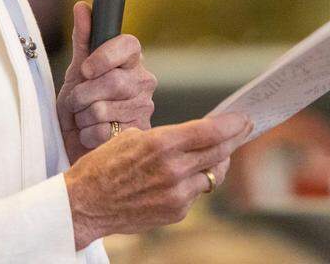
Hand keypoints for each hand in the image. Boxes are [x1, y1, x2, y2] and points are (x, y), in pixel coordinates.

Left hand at [57, 1, 156, 163]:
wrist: (77, 143)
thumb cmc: (78, 106)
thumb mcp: (76, 71)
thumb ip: (83, 39)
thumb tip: (82, 6)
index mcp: (132, 62)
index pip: (129, 44)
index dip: (104, 56)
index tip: (86, 70)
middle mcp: (144, 82)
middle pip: (112, 81)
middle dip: (83, 95)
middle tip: (78, 102)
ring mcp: (144, 109)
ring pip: (103, 108)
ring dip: (82, 117)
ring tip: (86, 119)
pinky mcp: (137, 135)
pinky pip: (103, 131)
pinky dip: (88, 136)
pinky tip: (93, 135)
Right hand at [65, 113, 253, 247]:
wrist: (85, 203)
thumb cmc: (104, 165)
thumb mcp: (133, 137)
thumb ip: (169, 137)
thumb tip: (199, 133)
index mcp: (162, 143)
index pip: (210, 131)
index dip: (232, 124)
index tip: (244, 118)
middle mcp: (173, 169)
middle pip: (219, 151)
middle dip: (235, 139)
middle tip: (244, 130)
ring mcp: (176, 194)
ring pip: (212, 174)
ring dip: (216, 163)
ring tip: (216, 153)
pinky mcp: (175, 212)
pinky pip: (196, 193)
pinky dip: (195, 183)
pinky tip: (185, 176)